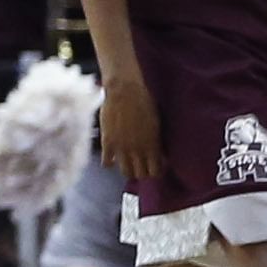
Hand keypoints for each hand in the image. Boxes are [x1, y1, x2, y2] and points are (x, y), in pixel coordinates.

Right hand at [99, 68, 162, 186]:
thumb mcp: (156, 123)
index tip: (155, 165)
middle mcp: (138, 151)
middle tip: (141, 165)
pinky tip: (111, 156)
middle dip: (142, 171)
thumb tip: (159, 153)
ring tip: (127, 162)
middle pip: (141, 175)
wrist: (124, 91)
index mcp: (153, 146)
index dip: (156, 171)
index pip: (156, 172)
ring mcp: (122, 149)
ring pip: (125, 172)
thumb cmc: (144, 101)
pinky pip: (107, 164)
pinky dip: (109, 162)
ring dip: (127, 168)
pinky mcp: (107, 144)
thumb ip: (156, 141)